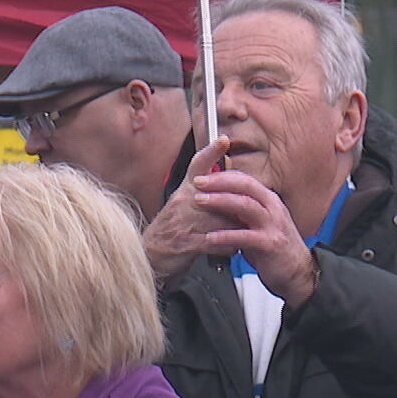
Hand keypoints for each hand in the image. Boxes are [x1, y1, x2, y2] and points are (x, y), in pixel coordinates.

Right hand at [142, 136, 236, 281]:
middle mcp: (183, 203)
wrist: (149, 256)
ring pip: (221, 220)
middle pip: (219, 196)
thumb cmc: (171, 230)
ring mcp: (183, 223)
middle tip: (247, 215)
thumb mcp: (183, 206)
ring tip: (239, 235)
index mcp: (184, 192)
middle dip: (236, 208)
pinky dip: (227, 246)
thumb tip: (230, 184)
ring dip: (234, 229)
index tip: (223, 140)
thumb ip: (205, 194)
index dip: (210, 152)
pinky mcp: (185, 243)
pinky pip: (215, 241)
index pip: (197, 166)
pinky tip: (230, 249)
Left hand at [187, 164, 317, 308]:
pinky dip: (226, 236)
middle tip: (197, 182)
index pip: (245, 180)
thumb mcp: (257, 223)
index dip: (223, 175)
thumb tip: (217, 199)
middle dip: (220, 182)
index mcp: (268, 201)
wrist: (297, 272)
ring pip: (246, 205)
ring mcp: (272, 225)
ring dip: (220, 201)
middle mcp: (272, 208)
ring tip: (199, 201)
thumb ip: (242, 211)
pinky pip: (245, 237)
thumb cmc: (272, 247)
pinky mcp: (270, 244)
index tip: (201, 174)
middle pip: (246, 186)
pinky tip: (209, 238)